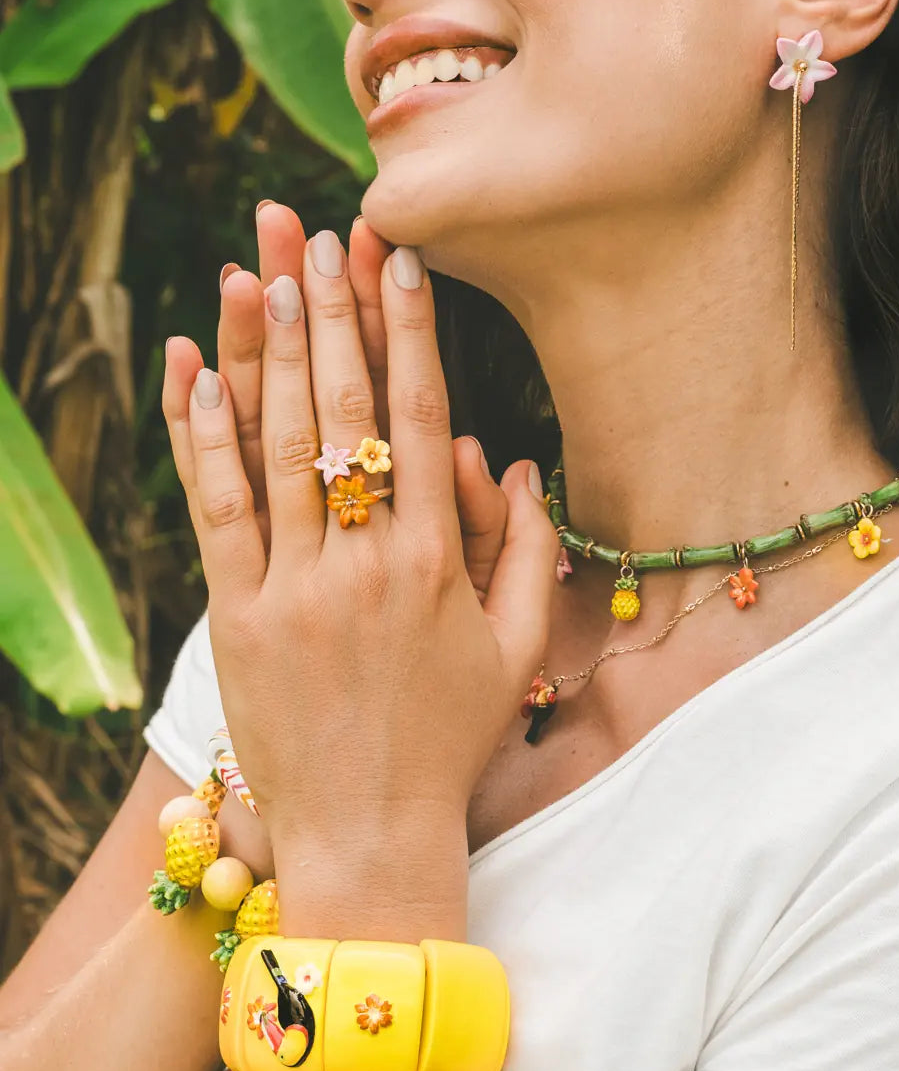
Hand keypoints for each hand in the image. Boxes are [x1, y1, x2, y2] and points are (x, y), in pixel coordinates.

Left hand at [162, 213, 559, 867]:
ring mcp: (298, 591)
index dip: (407, 333)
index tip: (395, 262)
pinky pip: (220, 514)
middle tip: (314, 234)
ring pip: (279, 449)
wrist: (371, 837)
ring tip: (257, 273)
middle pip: (344, 415)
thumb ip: (529, 550)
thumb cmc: (453, 742)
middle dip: (328, 314)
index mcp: (441, 564)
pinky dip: (206, 440)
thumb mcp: (518, 653)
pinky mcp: (239, 621)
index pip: (420, 421)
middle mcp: (369, 565)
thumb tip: (511, 454)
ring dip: (264, 353)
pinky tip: (197, 374)